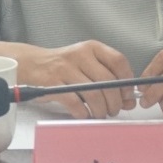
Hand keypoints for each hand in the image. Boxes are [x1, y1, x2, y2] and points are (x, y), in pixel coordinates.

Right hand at [16, 40, 135, 118]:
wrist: (33, 64)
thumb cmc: (64, 66)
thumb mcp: (87, 63)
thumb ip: (108, 78)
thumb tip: (129, 100)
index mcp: (92, 48)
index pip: (118, 61)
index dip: (127, 81)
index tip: (128, 96)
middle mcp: (80, 55)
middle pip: (107, 81)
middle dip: (115, 101)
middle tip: (114, 110)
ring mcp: (66, 69)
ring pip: (94, 93)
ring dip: (101, 110)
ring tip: (100, 114)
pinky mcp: (53, 84)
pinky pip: (75, 103)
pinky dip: (83, 113)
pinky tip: (85, 115)